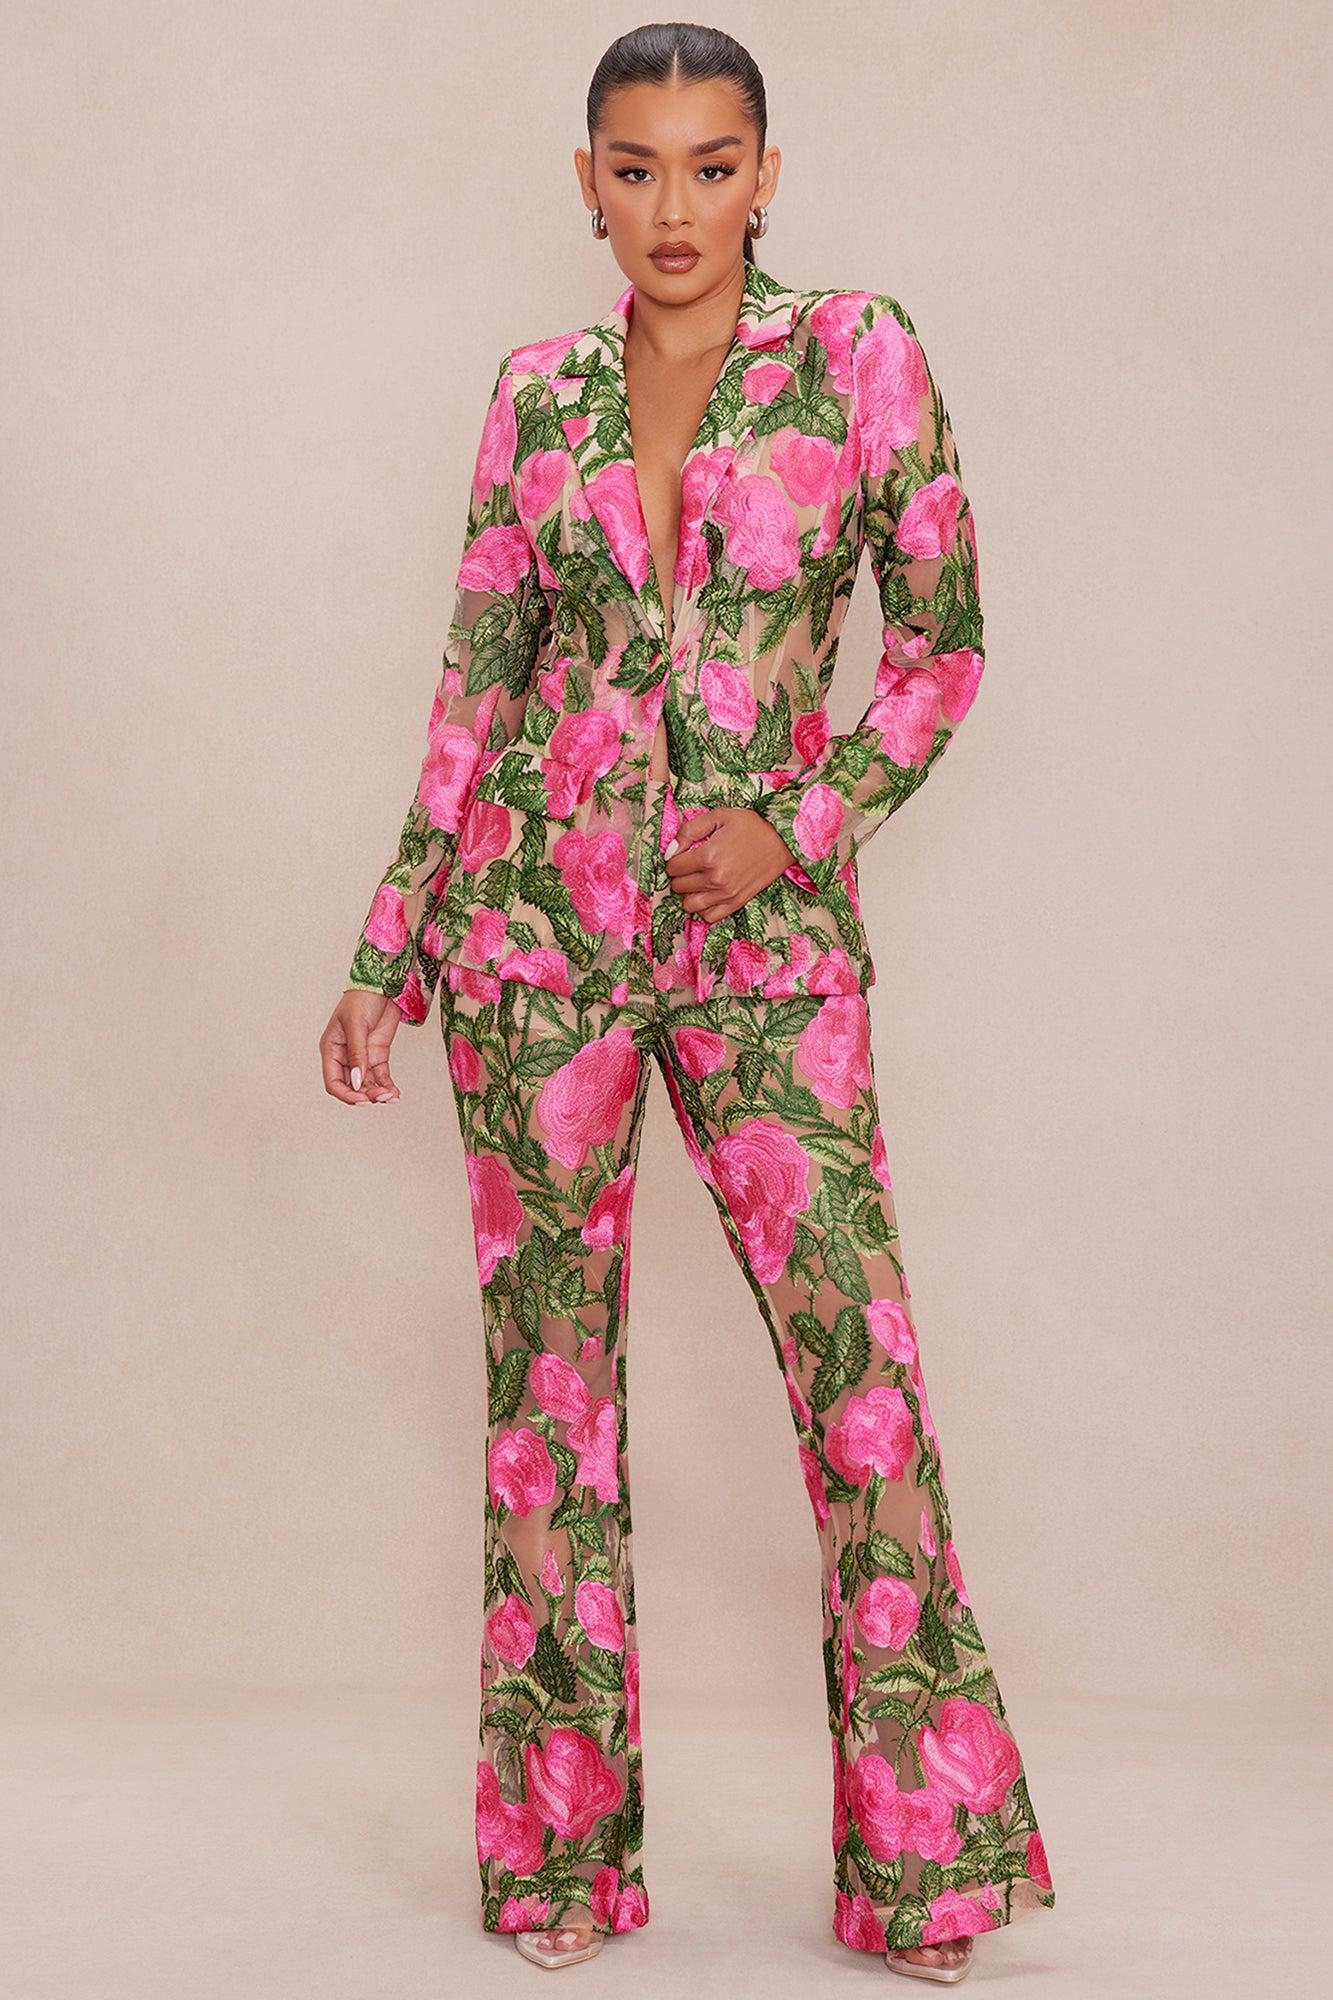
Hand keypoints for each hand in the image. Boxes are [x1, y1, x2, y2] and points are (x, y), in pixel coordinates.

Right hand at [320, 989, 404, 1104]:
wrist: (383, 984)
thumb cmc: (362, 998)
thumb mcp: (356, 1025)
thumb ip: (357, 1054)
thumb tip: (357, 1081)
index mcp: (331, 1049)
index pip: (333, 1082)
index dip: (346, 1095)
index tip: (363, 1100)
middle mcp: (345, 1056)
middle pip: (352, 1087)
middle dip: (366, 1095)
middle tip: (382, 1097)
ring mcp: (363, 1056)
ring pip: (367, 1084)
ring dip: (378, 1092)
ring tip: (392, 1096)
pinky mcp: (378, 1054)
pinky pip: (381, 1076)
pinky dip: (387, 1085)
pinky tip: (395, 1093)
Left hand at [663, 806, 797, 922]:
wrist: (783, 840)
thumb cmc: (752, 826)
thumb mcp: (719, 816)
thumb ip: (689, 830)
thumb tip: (670, 851)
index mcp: (708, 856)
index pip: (673, 867)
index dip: (674, 858)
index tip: (683, 853)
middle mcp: (715, 879)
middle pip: (678, 886)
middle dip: (679, 875)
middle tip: (690, 865)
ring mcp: (726, 894)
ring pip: (689, 905)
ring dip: (688, 893)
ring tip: (697, 881)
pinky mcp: (737, 902)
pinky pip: (709, 916)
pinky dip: (703, 908)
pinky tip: (708, 894)